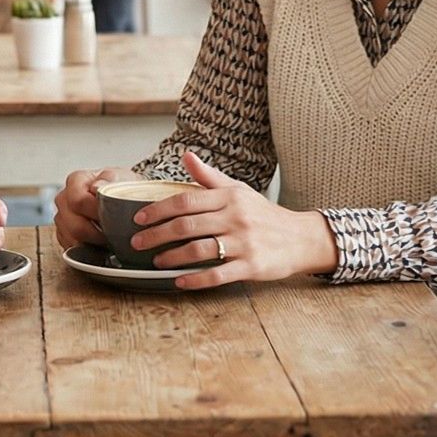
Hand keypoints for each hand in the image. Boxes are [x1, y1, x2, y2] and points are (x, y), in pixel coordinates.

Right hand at [53, 166, 142, 248]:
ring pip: (72, 239)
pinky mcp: (63, 233)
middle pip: (74, 225)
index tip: (112, 217)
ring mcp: (62, 217)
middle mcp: (64, 199)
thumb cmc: (117, 186)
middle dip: (96, 233)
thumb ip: (109, 179)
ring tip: (108, 237)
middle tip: (113, 233)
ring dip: (92, 242)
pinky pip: (71, 247)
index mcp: (75, 181)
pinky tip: (99, 242)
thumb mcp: (119, 177)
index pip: (78, 201)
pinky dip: (87, 248)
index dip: (96, 213)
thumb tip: (96, 186)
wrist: (118, 195)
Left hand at [129, 151, 337, 290]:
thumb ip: (209, 176)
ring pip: (198, 250)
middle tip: (137, 242)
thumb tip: (186, 155)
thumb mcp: (239, 191)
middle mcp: (235, 218)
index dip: (158, 209)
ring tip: (156, 261)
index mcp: (229, 197)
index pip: (186, 200)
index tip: (139, 218)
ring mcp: (244, 243)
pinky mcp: (251, 266)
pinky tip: (180, 281)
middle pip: (186, 226)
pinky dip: (195, 279)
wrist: (300, 238)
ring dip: (172, 257)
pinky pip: (218, 274)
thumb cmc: (264, 214)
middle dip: (156, 235)